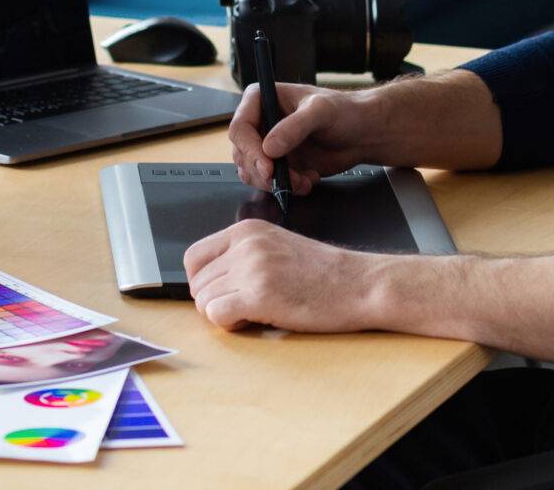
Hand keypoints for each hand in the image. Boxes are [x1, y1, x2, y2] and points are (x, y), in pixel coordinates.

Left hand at [184, 219, 387, 331]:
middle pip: (197, 283)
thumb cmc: (324, 273)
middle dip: (214, 301)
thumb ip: (243, 256)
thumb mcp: (277, 247)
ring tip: (254, 311)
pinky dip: (229, 324)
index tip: (221, 292)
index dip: (202, 281)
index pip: (194, 256)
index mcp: (248, 229)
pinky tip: (254, 319)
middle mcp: (246, 244)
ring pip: (203, 301)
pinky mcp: (260, 295)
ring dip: (223, 313)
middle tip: (243, 306)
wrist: (359, 285)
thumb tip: (208, 280)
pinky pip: (216, 314)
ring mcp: (252, 268)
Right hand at [227, 82, 369, 195]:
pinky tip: (307, 180)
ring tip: (303, 180)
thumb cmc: (344, 111)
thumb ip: (295, 127)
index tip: (268, 167)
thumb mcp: (321, 111)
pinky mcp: (278, 164)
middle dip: (263, 172)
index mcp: (262, 99)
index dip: (249, 150)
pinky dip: (287, 187)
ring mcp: (267, 145)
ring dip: (276, 183)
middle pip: (242, 154)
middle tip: (286, 180)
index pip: (240, 127)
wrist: (362, 133)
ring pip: (252, 172)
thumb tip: (269, 148)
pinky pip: (269, 183)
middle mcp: (260, 122)